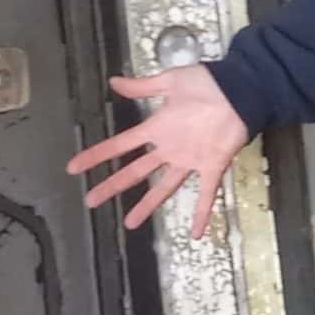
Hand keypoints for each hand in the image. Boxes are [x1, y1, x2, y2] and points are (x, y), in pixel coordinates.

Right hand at [66, 64, 249, 237]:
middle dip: (112, 186)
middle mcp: (169, 148)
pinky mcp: (212, 166)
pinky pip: (207, 195)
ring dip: (147, 205)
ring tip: (129, 224)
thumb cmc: (207, 82)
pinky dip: (202, 214)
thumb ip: (142, 86)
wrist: (240, 88)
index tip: (74, 167)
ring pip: (164, 187)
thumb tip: (113, 81)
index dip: (97, 156)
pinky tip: (196, 234)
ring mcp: (190, 160)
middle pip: (135, 171)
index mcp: (157, 128)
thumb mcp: (171, 80)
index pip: (120, 145)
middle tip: (91, 201)